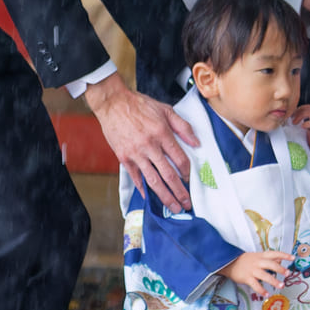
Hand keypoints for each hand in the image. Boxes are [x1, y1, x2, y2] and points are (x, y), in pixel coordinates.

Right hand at [86, 74, 198, 212]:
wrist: (113, 103)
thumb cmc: (139, 105)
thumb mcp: (166, 109)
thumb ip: (183, 127)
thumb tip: (197, 143)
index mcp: (162, 133)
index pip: (180, 159)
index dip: (187, 172)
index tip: (190, 180)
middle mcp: (150, 146)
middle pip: (169, 175)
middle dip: (180, 192)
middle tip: (187, 204)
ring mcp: (136, 153)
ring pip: (153, 180)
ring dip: (165, 196)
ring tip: (173, 207)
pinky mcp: (124, 157)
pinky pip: (135, 177)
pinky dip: (143, 189)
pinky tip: (150, 198)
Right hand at [223, 250, 292, 297]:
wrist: (229, 263)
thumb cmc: (245, 260)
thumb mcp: (257, 256)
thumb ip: (269, 258)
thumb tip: (281, 258)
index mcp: (261, 256)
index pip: (274, 253)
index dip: (284, 255)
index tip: (293, 258)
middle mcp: (257, 262)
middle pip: (271, 264)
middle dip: (280, 269)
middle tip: (288, 273)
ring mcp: (252, 270)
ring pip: (265, 275)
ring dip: (274, 281)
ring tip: (281, 286)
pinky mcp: (247, 278)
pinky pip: (255, 285)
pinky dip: (262, 290)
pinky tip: (267, 294)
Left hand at [291, 105, 309, 170]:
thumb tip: (306, 125)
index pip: (309, 107)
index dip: (300, 109)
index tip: (294, 115)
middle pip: (307, 108)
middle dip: (297, 112)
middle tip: (291, 119)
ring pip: (309, 113)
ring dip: (299, 117)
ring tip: (295, 122)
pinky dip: (306, 123)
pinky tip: (303, 127)